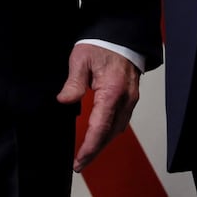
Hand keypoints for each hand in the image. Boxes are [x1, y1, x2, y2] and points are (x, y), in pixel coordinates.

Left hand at [57, 43, 140, 171]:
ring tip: (88, 152)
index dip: (89, 147)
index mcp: (111, 91)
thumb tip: (64, 100)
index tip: (79, 160)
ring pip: (118, 129)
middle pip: (110, 133)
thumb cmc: (102, 43)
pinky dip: (111, 131)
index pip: (100, 127)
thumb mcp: (81, 58)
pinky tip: (101, 134)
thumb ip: (73, 82)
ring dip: (103, 142)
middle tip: (80, 163)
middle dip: (95, 150)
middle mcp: (125, 99)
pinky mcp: (131, 96)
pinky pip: (122, 120)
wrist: (122, 33)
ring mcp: (130, 98)